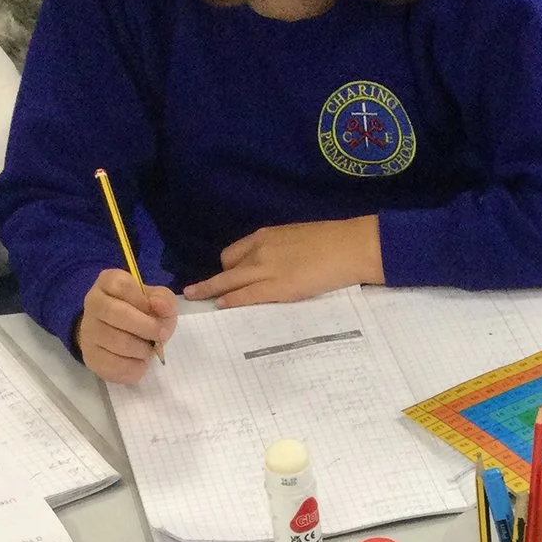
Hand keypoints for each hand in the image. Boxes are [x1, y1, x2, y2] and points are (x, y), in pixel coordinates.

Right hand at [76, 269, 175, 382]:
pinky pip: (117, 365)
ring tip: (147, 349)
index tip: (154, 312)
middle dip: (147, 328)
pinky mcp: (91, 357)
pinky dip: (136, 367)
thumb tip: (158, 305)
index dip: (144, 302)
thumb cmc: (143, 316)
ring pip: (118, 342)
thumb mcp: (159, 302)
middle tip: (159, 336)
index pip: (122, 285)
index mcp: (108, 282)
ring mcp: (88, 330)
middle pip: (117, 313)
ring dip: (143, 350)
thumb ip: (164, 299)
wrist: (123, 340)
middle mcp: (93, 303)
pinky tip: (138, 361)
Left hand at [181, 217, 383, 307]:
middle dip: (210, 280)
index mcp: (267, 236)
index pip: (236, 253)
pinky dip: (230, 300)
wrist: (349, 247)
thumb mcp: (299, 239)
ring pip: (229, 281)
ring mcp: (267, 268)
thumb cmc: (333, 242)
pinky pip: (246, 295)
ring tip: (195, 299)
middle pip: (227, 266)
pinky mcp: (276, 287)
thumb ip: (283, 251)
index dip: (228, 268)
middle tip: (192, 292)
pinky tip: (220, 305)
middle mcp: (260, 250)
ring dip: (211, 290)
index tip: (225, 279)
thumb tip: (281, 265)